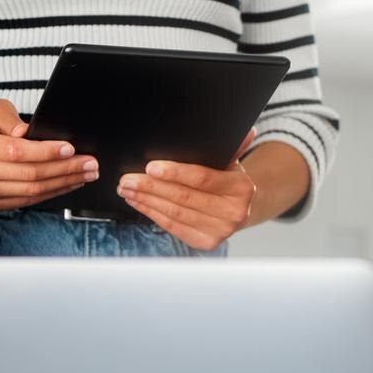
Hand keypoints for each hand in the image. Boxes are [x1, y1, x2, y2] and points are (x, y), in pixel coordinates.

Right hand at [0, 99, 98, 212]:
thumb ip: (8, 117)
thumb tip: (26, 133)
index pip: (16, 151)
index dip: (46, 151)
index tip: (70, 148)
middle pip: (28, 174)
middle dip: (65, 169)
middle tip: (91, 163)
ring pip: (30, 191)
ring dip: (63, 183)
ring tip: (87, 174)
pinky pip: (25, 201)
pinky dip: (51, 194)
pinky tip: (68, 184)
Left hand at [115, 130, 258, 249]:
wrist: (240, 209)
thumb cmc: (228, 181)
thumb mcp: (231, 162)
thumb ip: (232, 147)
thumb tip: (245, 130)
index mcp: (241, 188)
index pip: (202, 178)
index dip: (175, 173)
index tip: (150, 167)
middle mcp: (233, 212)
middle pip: (184, 197)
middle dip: (151, 187)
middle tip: (127, 179)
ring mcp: (220, 231)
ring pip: (175, 212)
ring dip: (146, 200)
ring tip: (127, 189)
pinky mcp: (205, 242)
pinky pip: (173, 226)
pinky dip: (152, 213)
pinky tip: (139, 202)